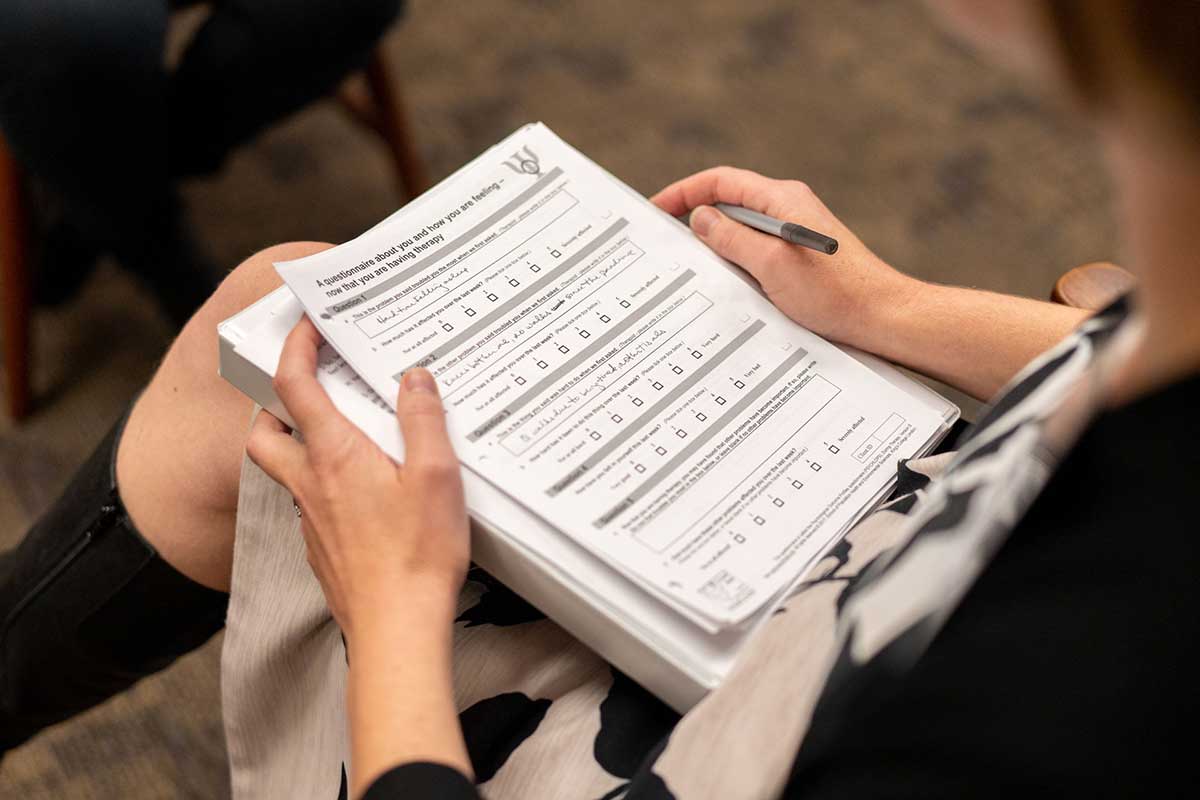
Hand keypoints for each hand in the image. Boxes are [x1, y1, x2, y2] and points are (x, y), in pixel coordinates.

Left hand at [245, 316, 469, 641]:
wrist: (397, 629)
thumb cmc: (416, 554)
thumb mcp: (435, 474)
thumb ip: (422, 419)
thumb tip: (413, 377)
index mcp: (334, 455)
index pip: (294, 386)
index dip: (294, 348)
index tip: (308, 328)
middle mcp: (310, 484)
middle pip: (264, 432)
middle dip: (273, 404)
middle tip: (306, 390)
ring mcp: (311, 520)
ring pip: (282, 472)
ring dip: (295, 445)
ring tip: (338, 437)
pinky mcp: (322, 550)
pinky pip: (307, 505)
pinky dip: (321, 486)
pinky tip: (360, 495)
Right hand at [651, 166, 920, 350]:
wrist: (882, 317)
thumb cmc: (833, 292)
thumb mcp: (769, 264)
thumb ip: (731, 238)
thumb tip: (701, 218)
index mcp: (782, 199)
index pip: (721, 181)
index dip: (684, 192)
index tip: (657, 209)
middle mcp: (789, 208)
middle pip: (730, 203)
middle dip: (696, 219)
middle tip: (667, 242)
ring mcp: (795, 232)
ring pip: (742, 230)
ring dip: (717, 245)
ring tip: (694, 267)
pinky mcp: (801, 256)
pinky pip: (757, 251)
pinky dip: (737, 262)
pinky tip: (729, 285)